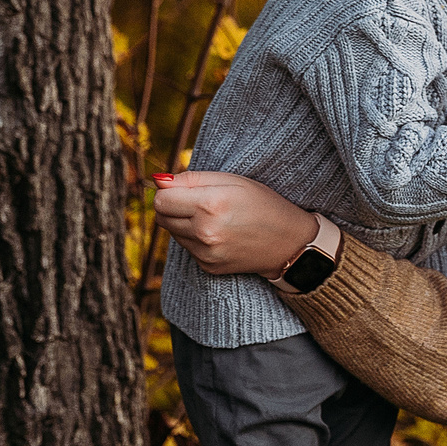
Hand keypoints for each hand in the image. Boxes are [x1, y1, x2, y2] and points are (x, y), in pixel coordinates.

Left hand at [151, 170, 318, 275]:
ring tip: (213, 218)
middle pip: (161, 217)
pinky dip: (196, 239)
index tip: (182, 189)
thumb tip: (157, 180)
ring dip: (184, 223)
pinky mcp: (208, 266)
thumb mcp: (232, 180)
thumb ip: (192, 178)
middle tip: (198, 202)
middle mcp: (205, 231)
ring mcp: (206, 252)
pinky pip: (187, 248)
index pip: (160, 200)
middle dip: (172, 207)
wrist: (289, 243)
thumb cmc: (262, 204)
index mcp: (210, 204)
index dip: (168, 192)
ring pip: (172, 233)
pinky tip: (220, 234)